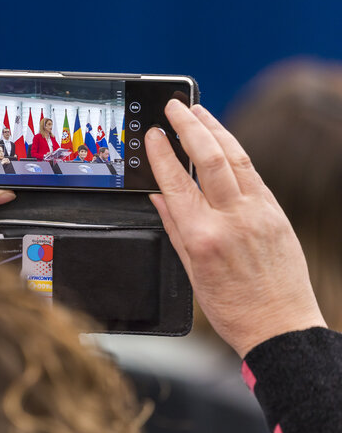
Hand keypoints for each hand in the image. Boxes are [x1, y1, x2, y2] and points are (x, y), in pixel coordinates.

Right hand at [146, 100, 325, 356]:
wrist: (280, 326)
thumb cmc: (233, 307)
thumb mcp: (191, 270)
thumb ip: (175, 227)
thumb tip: (159, 197)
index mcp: (203, 237)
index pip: (176, 183)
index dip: (161, 154)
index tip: (152, 134)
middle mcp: (232, 220)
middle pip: (210, 159)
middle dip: (190, 126)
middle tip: (175, 106)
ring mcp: (259, 213)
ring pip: (236, 158)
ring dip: (215, 130)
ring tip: (199, 112)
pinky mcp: (277, 213)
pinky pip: (254, 174)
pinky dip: (236, 153)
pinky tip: (224, 142)